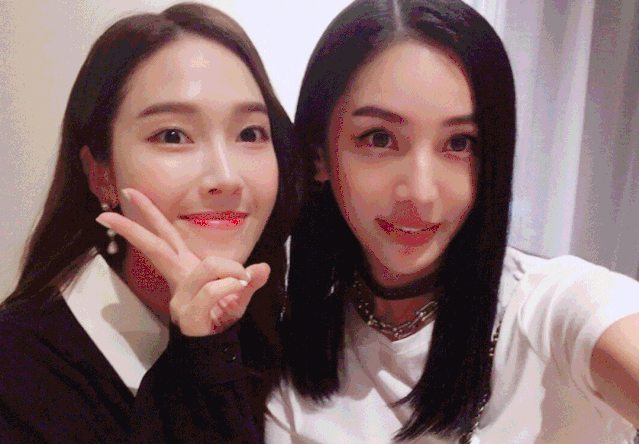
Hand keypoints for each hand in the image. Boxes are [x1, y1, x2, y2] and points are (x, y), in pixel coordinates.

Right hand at [96, 188, 269, 335]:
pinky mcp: (189, 313)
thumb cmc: (222, 316)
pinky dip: (232, 286)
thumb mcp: (239, 294)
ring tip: (243, 279)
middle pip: (157, 246)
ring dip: (232, 269)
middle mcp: (179, 279)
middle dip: (135, 227)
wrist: (217, 347)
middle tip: (111, 209)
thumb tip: (264, 267)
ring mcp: (181, 297)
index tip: (128, 194)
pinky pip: (214, 290)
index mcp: (184, 267)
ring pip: (208, 267)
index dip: (149, 214)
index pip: (165, 235)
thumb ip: (249, 279)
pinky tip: (238, 289)